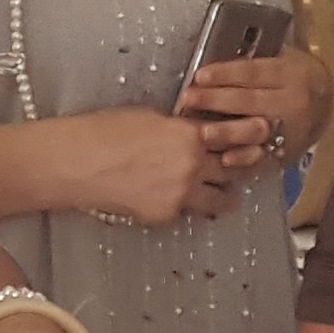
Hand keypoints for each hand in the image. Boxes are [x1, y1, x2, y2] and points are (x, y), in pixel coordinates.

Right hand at [28, 105, 240, 226]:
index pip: (238, 137)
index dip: (250, 140)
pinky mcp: (166, 215)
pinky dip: (189, 207)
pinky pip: (190, 213)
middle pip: (236, 171)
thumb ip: (183, 128)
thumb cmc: (104, 132)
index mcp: (191, 133)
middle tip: (238, 170)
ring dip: (222, 195)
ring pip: (221, 200)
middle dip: (238, 170)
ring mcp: (182, 193)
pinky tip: (179, 199)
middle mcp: (193, 165)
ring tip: (218, 193)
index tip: (257, 143)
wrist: (76, 162)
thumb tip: (198, 132)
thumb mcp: (152, 117)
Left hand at [185, 50, 333, 177]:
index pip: (253, 72)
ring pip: (256, 131)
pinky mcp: (287, 154)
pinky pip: (264, 160)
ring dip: (227, 133)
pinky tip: (226, 159)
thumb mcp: (283, 62)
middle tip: (189, 99)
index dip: (225, 74)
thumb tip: (214, 66)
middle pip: (250, 100)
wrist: (328, 107)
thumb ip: (253, 64)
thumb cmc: (294, 80)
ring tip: (202, 132)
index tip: (200, 76)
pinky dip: (244, 160)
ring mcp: (292, 131)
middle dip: (216, 100)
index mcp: (291, 74)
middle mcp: (294, 103)